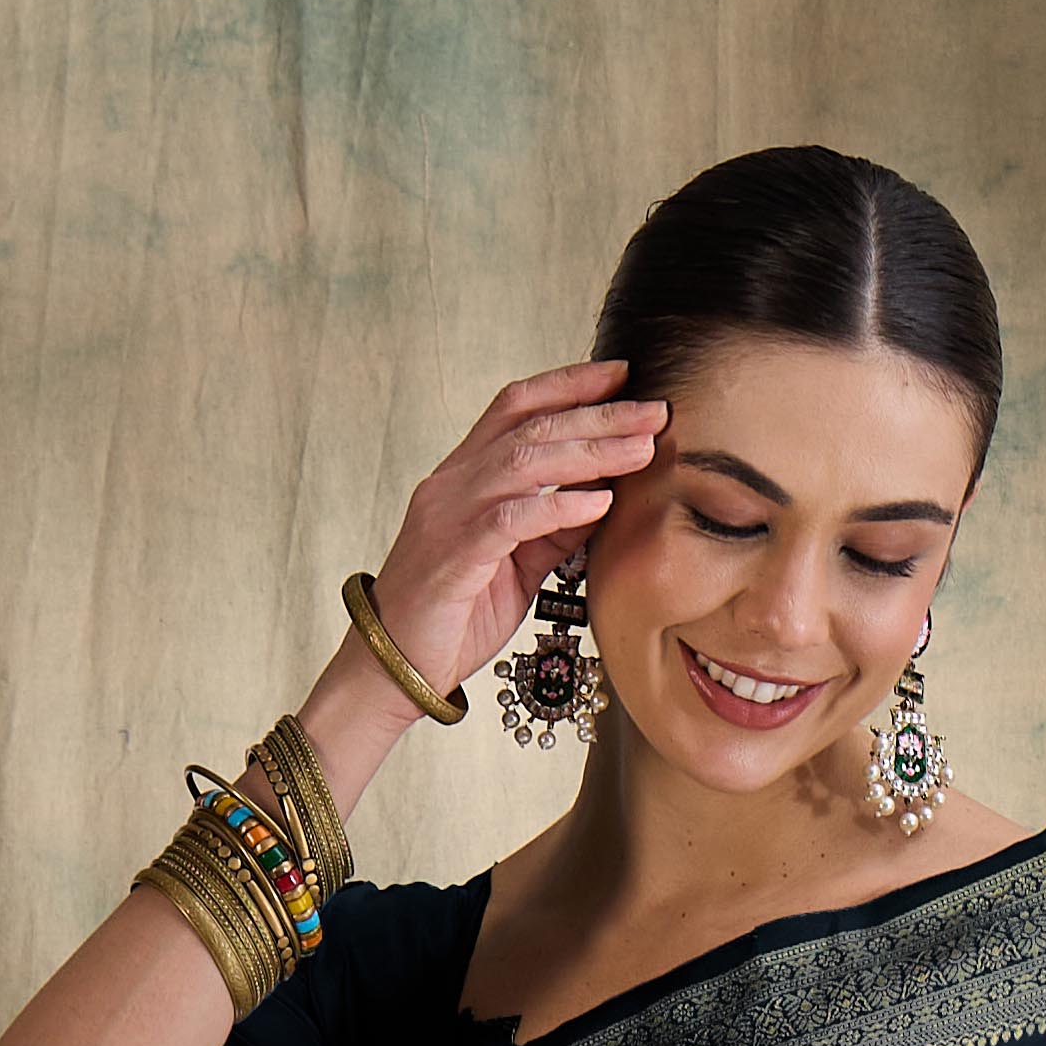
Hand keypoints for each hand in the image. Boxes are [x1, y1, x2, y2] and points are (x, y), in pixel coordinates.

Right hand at [371, 362, 666, 700]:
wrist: (393, 669)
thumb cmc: (453, 618)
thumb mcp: (517, 567)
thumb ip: (553, 530)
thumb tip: (602, 498)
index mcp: (464, 478)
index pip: (516, 407)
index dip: (568, 385)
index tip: (621, 375)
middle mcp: (452, 484)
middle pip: (530, 426)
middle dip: (596, 415)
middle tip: (651, 411)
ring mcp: (448, 516)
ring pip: (523, 462)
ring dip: (589, 453)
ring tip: (640, 450)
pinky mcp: (453, 556)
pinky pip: (510, 519)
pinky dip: (558, 506)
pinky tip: (599, 503)